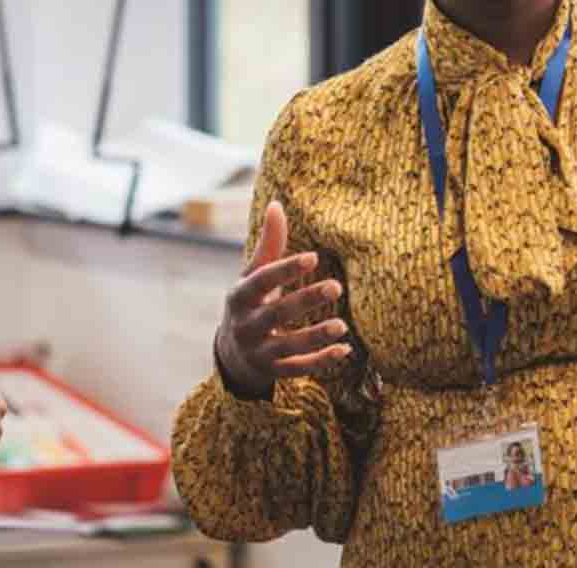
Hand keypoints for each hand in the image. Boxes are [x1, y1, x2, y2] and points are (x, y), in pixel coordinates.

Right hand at [214, 200, 351, 397]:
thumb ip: (269, 245)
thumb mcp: (253, 275)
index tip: (313, 257)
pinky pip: (297, 369)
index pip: (262, 280)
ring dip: (316, 337)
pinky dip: (320, 362)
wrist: (232, 353)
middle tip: (336, 286)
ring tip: (342, 326)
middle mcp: (246, 325)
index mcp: (240, 296)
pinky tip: (345, 350)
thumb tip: (276, 204)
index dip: (286, 270)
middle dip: (305, 301)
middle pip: (276, 313)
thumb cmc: (251, 302)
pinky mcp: (273, 371)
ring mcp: (258, 352)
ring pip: (288, 346)